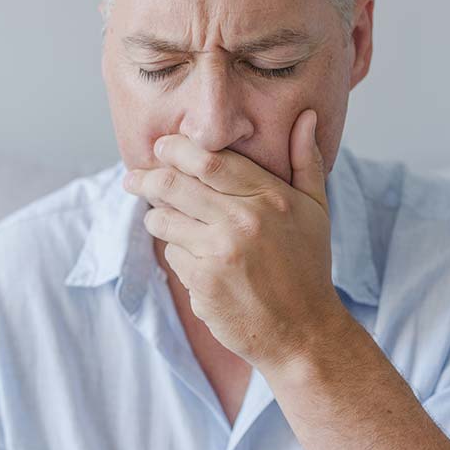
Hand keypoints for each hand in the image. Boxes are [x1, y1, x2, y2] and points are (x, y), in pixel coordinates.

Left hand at [122, 108, 344, 370]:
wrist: (303, 333)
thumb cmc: (307, 267)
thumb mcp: (316, 210)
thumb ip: (305, 161)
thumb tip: (306, 117)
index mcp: (269, 196)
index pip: (209, 159)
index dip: (176, 149)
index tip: (161, 147)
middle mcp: (243, 220)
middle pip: (173, 184)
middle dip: (146, 178)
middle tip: (132, 178)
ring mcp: (220, 252)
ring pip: (164, 220)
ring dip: (157, 218)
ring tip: (161, 219)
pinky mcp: (203, 282)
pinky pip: (172, 255)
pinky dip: (176, 254)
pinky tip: (195, 261)